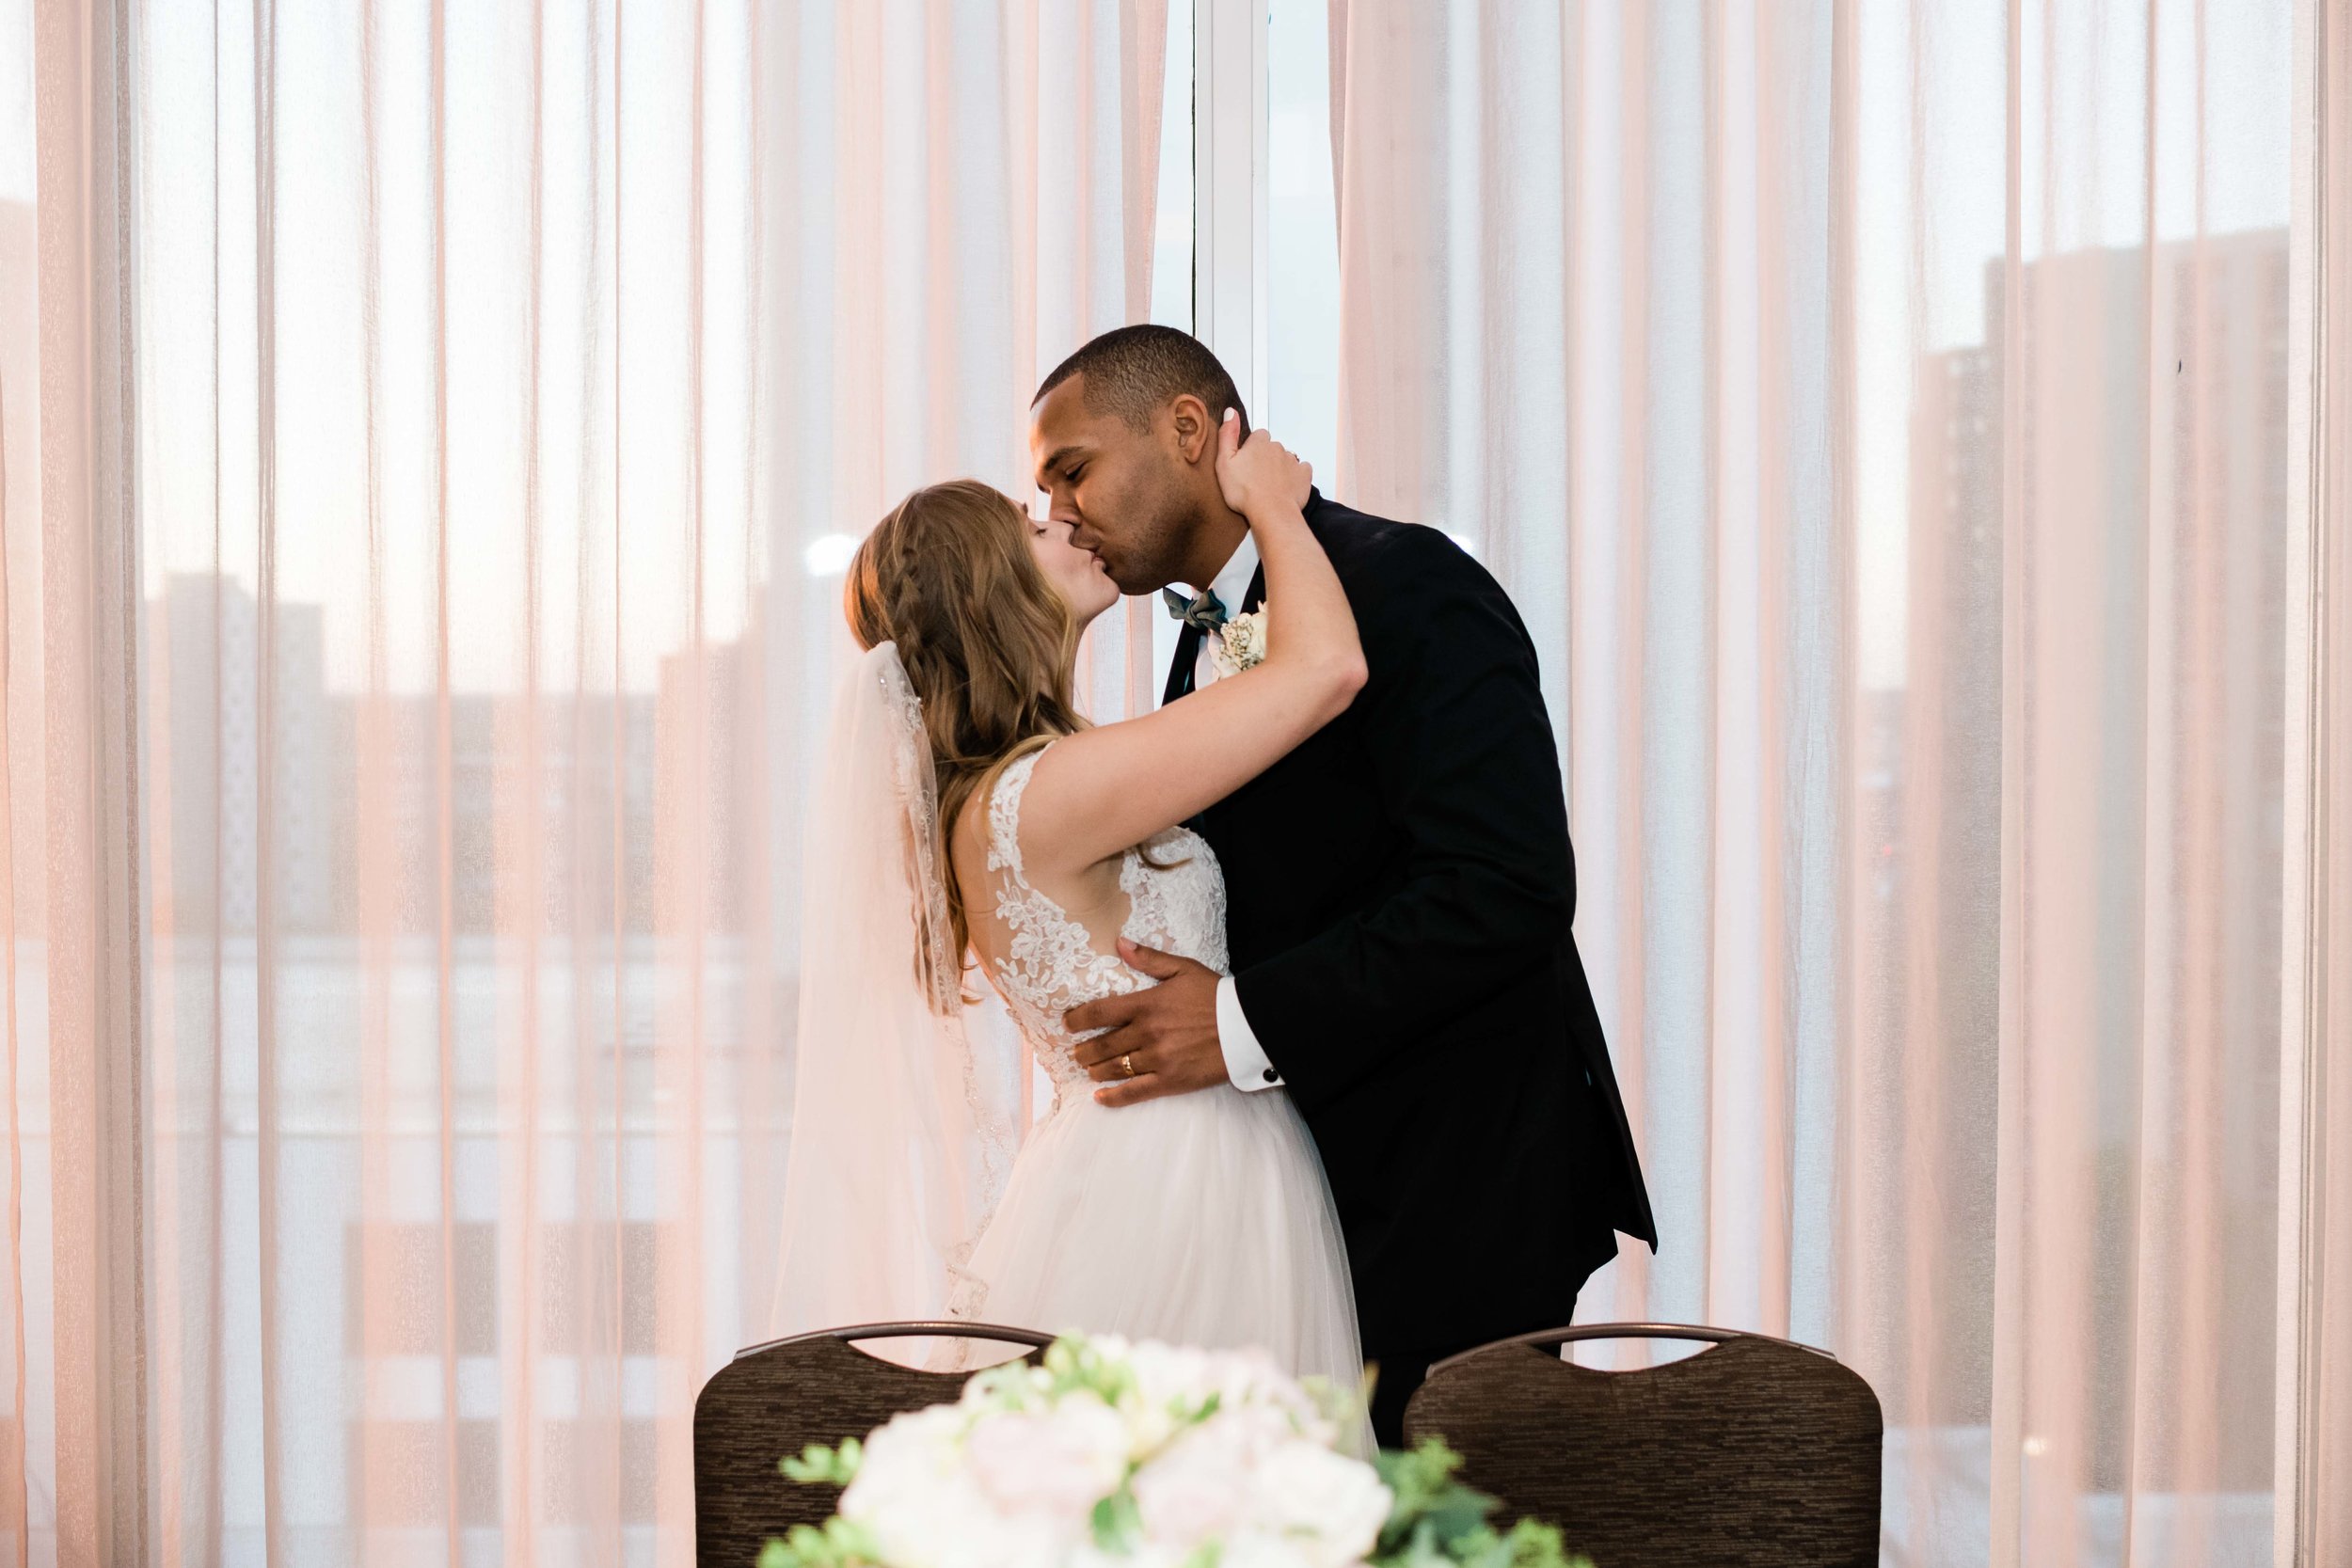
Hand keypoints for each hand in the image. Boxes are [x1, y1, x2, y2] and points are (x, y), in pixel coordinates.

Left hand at [1062, 939, 1230, 1107]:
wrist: (1247, 1027)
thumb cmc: (1216, 995)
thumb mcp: (1184, 969)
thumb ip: (1149, 958)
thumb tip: (1120, 943)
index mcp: (1147, 1004)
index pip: (1100, 1012)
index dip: (1078, 1019)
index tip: (1068, 1023)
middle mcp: (1147, 1033)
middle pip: (1102, 1045)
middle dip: (1083, 1050)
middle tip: (1075, 1052)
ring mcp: (1157, 1059)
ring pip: (1114, 1068)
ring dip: (1095, 1070)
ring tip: (1088, 1069)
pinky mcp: (1170, 1081)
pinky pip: (1135, 1092)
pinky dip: (1114, 1097)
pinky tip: (1100, 1098)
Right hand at [1212, 409, 1311, 520]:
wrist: (1270, 512)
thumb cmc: (1246, 492)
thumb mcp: (1224, 462)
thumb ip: (1227, 435)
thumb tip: (1230, 412)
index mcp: (1258, 443)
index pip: (1258, 435)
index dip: (1252, 447)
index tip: (1247, 461)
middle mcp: (1277, 448)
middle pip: (1272, 447)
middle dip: (1266, 458)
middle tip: (1256, 476)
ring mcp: (1292, 461)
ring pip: (1286, 459)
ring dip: (1279, 468)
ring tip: (1269, 485)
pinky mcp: (1303, 475)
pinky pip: (1301, 470)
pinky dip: (1295, 476)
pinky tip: (1286, 486)